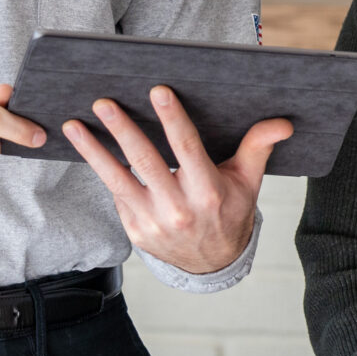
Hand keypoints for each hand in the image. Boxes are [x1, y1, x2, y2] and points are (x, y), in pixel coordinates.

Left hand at [63, 85, 289, 275]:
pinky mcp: (136, 231)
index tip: (158, 91)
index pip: (188, 149)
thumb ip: (258, 148)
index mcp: (209, 193)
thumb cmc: (231, 213)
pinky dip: (101, 171)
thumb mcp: (249, 182)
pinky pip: (116, 196)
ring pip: (118, 180)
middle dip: (123, 130)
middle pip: (146, 162)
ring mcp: (153, 223)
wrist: (213, 264)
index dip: (173, 119)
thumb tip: (282, 122)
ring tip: (74, 126)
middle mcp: (179, 210)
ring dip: (94, 151)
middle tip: (104, 102)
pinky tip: (86, 148)